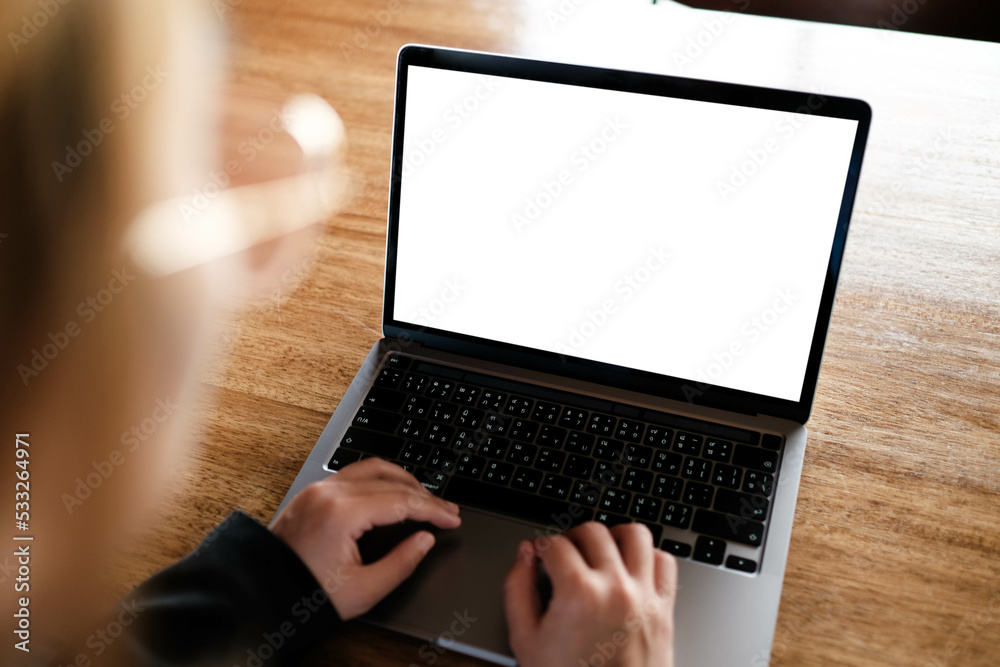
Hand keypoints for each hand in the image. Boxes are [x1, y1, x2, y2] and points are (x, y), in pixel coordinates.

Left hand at [271, 457, 460, 619]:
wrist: (261, 595)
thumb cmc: (306, 596)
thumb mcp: (363, 590)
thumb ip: (402, 563)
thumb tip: (425, 540)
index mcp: (342, 513)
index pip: (402, 501)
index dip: (432, 510)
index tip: (452, 519)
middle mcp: (329, 492)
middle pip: (391, 481)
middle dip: (423, 496)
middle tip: (446, 511)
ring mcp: (318, 489)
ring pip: (373, 469)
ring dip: (403, 481)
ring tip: (424, 499)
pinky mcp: (312, 493)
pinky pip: (354, 474)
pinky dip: (380, 479)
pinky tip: (392, 492)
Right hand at [504, 522, 676, 666]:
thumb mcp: (526, 640)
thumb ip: (517, 589)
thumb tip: (524, 554)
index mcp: (579, 592)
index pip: (555, 544)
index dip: (540, 547)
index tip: (539, 555)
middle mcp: (615, 587)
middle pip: (593, 532)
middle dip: (572, 537)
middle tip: (564, 554)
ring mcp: (644, 596)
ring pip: (635, 535)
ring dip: (614, 537)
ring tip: (600, 552)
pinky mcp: (664, 609)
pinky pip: (665, 562)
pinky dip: (649, 557)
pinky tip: (630, 568)